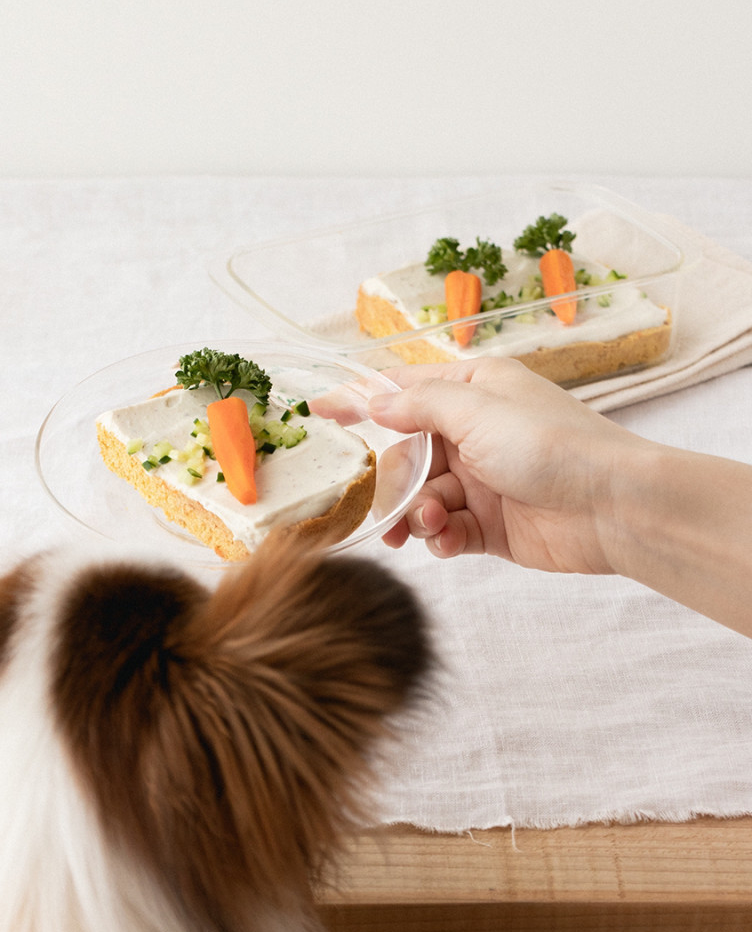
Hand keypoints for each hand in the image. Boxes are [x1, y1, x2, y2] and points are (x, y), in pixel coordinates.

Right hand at [368, 357, 642, 575]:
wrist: (612, 508)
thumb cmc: (551, 446)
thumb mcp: (477, 410)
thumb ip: (420, 405)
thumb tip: (377, 401)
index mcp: (474, 392)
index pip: (405, 392)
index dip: (362, 402)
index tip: (319, 410)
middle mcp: (475, 434)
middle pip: (407, 457)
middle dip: (396, 484)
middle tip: (391, 507)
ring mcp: (482, 482)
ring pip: (422, 499)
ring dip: (417, 515)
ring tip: (429, 526)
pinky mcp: (490, 526)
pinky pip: (445, 531)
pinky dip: (441, 537)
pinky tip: (451, 540)